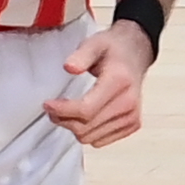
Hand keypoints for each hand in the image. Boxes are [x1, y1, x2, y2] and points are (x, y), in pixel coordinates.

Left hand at [43, 22, 154, 147]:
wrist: (136, 54)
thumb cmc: (114, 50)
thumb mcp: (95, 43)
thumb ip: (81, 55)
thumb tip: (69, 67)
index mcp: (119, 81)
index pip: (86, 109)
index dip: (62, 111)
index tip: (48, 104)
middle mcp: (129, 102)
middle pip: (86, 127)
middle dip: (64, 120)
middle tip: (53, 108)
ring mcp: (132, 116)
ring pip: (90, 137)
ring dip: (73, 128)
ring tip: (67, 112)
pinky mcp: (132, 125)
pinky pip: (100, 141)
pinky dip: (88, 133)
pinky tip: (85, 117)